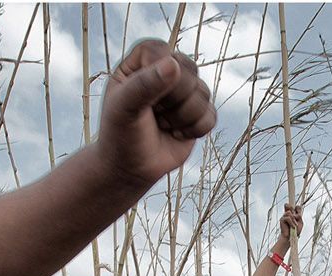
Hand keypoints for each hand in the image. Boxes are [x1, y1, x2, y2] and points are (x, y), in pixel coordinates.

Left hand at [97, 40, 215, 187]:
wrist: (130, 168)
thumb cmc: (120, 134)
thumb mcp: (123, 108)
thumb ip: (144, 84)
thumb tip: (174, 64)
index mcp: (143, 60)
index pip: (161, 52)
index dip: (156, 76)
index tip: (141, 98)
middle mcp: (166, 70)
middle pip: (188, 70)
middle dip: (172, 100)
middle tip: (153, 114)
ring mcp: (185, 91)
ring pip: (203, 93)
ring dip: (181, 118)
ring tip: (162, 125)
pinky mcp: (199, 112)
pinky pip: (211, 115)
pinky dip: (194, 130)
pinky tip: (175, 134)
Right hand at [278, 204, 302, 243]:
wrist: (291, 237)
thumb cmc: (295, 231)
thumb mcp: (300, 223)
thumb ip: (299, 216)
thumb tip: (294, 213)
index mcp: (294, 214)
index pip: (296, 207)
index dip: (297, 207)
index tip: (298, 210)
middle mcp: (289, 214)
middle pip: (290, 206)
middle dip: (293, 210)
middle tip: (295, 218)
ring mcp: (285, 216)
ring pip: (290, 212)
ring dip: (293, 220)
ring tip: (294, 226)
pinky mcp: (282, 219)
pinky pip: (288, 218)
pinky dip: (291, 223)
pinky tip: (292, 227)